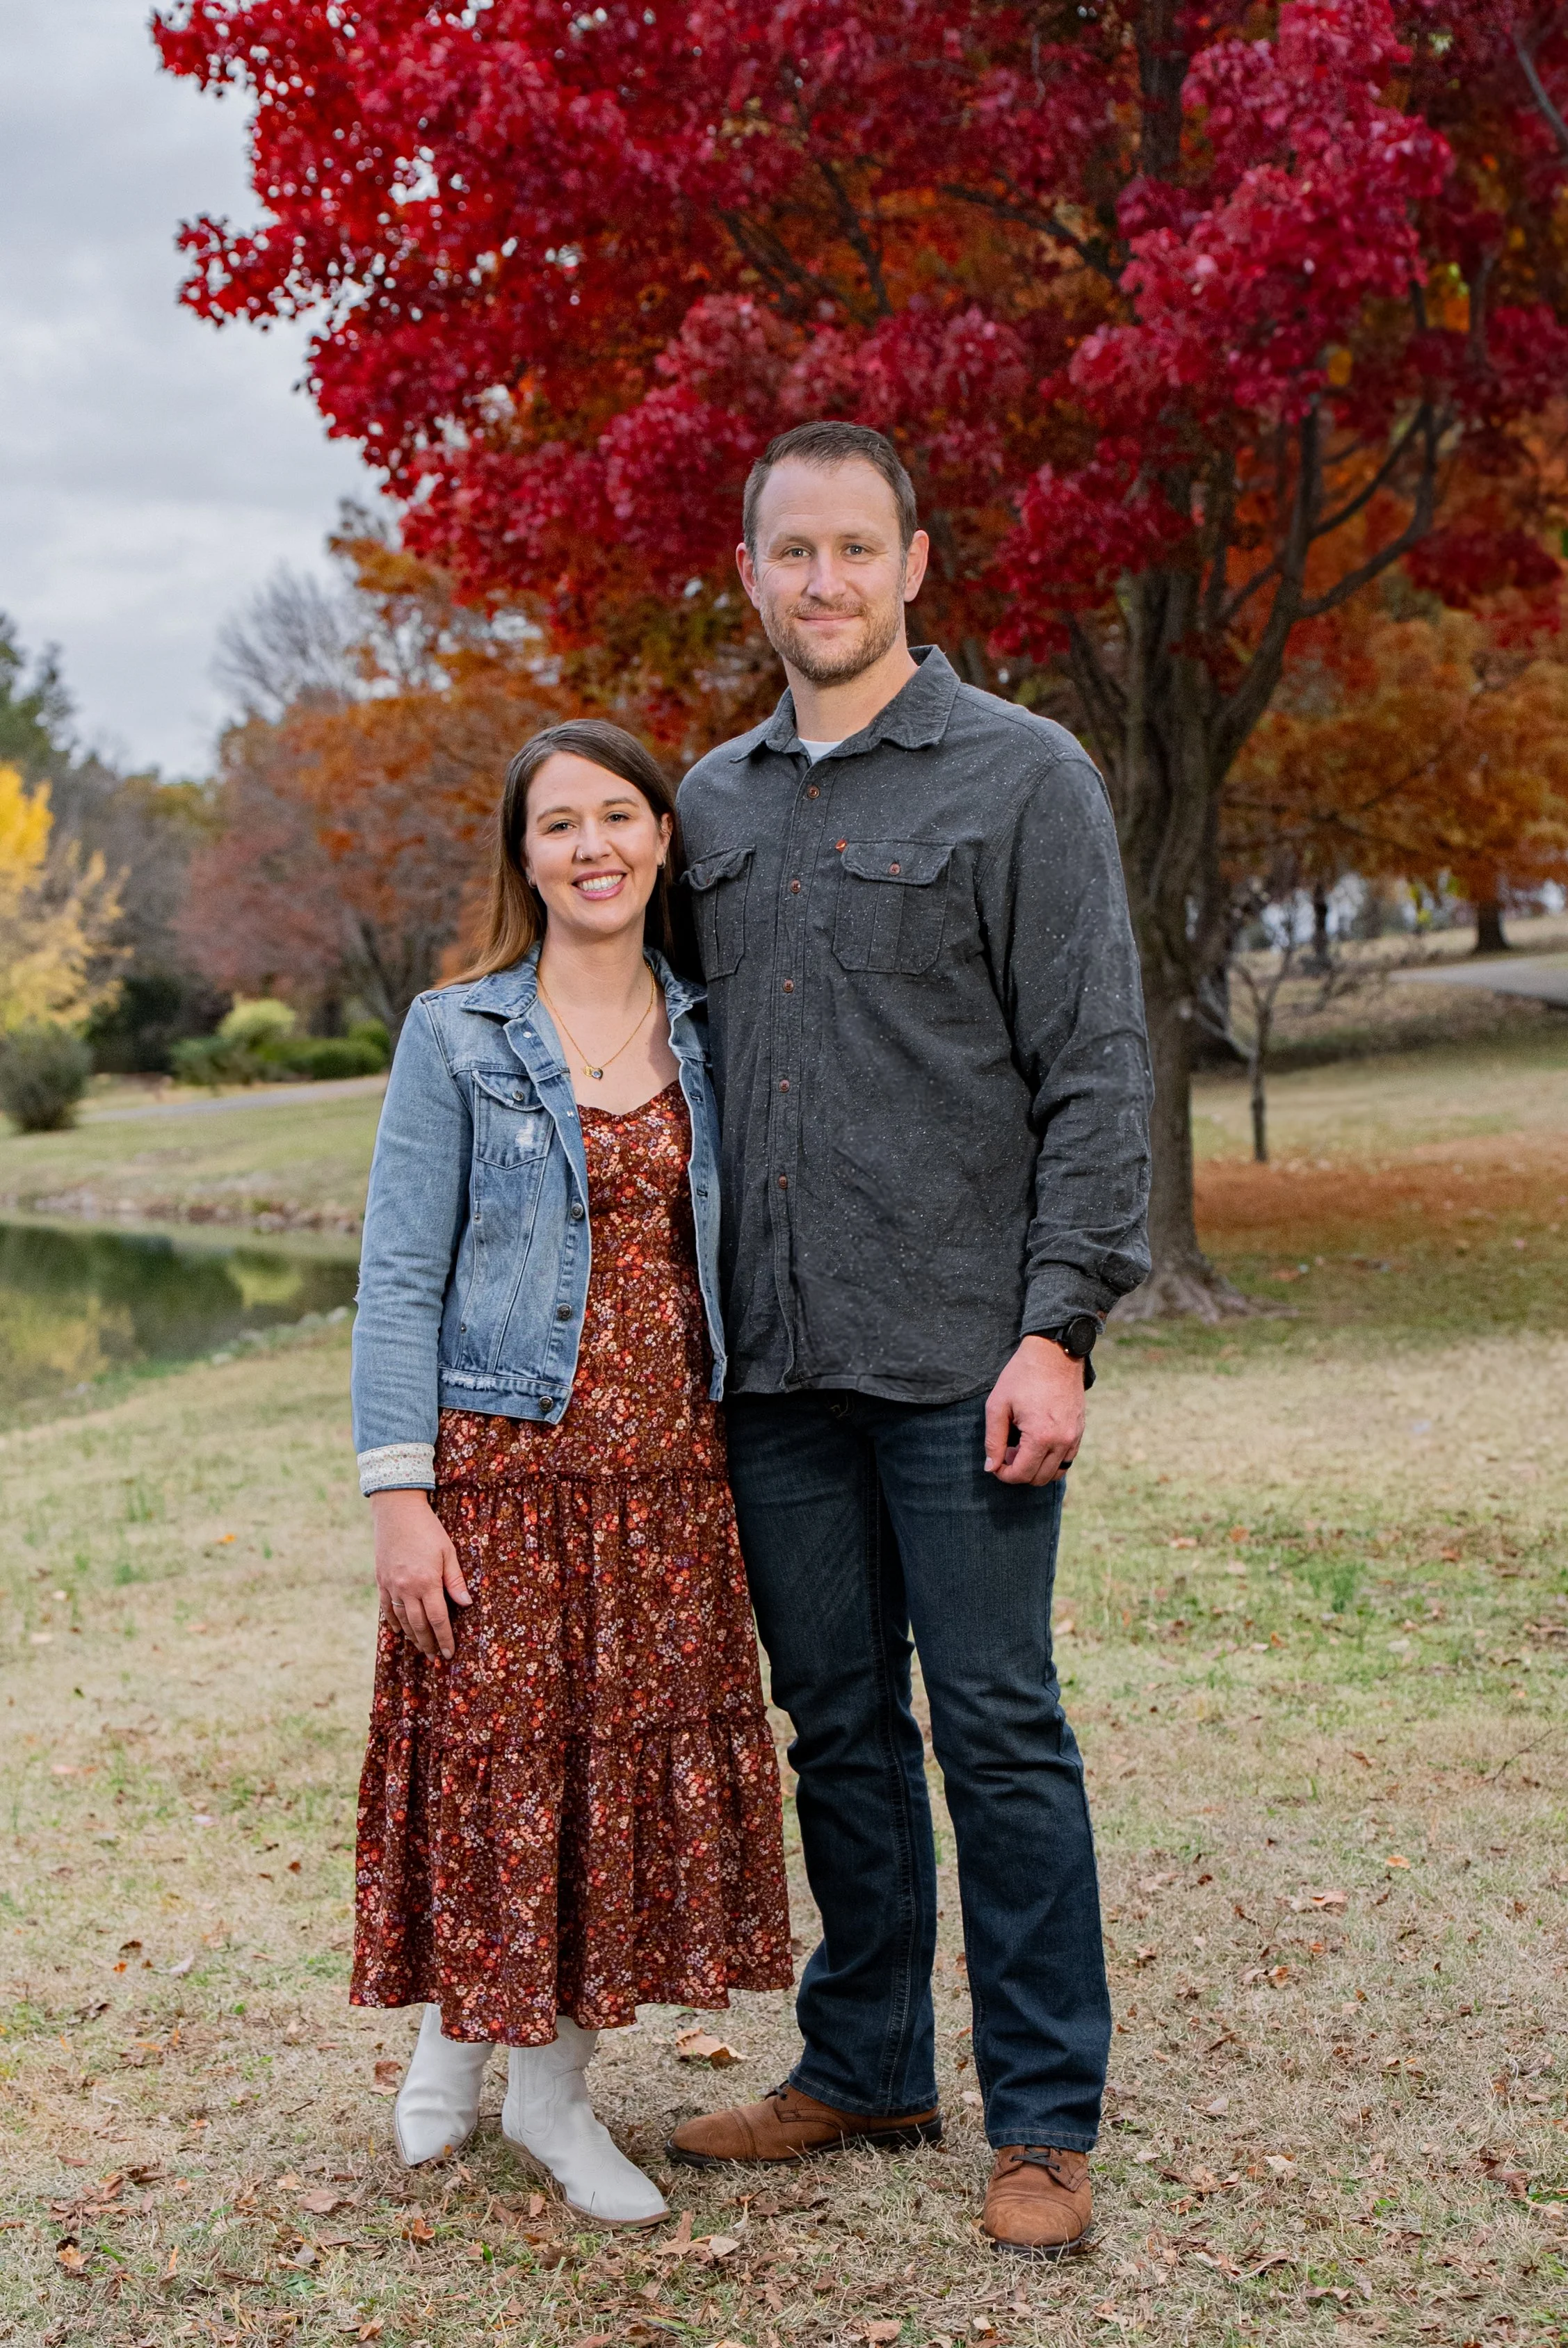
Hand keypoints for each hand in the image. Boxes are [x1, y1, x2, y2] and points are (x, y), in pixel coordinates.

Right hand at [370, 1489, 470, 1658]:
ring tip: (421, 1647)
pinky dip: (393, 1621)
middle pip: (419, 1625)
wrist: (396, 1510)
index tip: (450, 1653)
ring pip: (402, 1619)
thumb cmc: (428, 1529)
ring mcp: (391, 1585)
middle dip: (428, 1643)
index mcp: (426, 1582)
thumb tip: (466, 1604)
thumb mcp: (448, 1551)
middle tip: (436, 1657)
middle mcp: (407, 1588)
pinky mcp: (381, 1580)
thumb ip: (455, 1580)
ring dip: (412, 1636)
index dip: (444, 1638)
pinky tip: (400, 1630)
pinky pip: (386, 1607)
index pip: (438, 1619)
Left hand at [983, 1334, 1087, 1485]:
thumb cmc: (1022, 1376)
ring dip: (1036, 1468)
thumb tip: (991, 1467)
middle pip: (1039, 1478)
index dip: (1004, 1474)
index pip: (1022, 1474)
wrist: (1053, 1354)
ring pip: (1055, 1473)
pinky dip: (1052, 1461)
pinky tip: (1037, 1443)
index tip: (995, 1463)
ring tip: (1022, 1447)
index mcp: (1041, 1436)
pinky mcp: (1080, 1431)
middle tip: (1007, 1451)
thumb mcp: (997, 1406)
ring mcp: (1074, 1437)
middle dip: (1019, 1471)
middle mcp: (1062, 1441)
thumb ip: (993, 1440)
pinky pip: (1067, 1460)